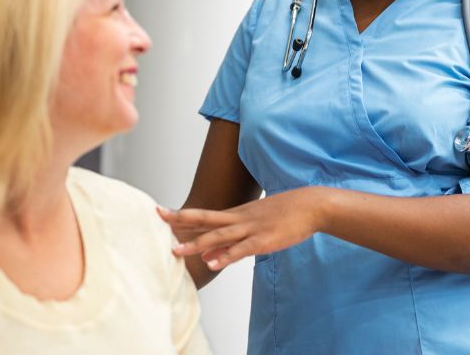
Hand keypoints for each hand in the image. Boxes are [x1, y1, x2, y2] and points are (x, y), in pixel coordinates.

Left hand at [158, 186, 328, 270]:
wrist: (312, 205)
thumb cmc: (286, 214)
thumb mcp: (256, 225)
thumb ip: (231, 242)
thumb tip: (208, 256)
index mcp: (237, 214)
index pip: (203, 216)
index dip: (181, 215)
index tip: (160, 212)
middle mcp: (239, 219)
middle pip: (204, 219)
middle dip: (180, 219)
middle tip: (157, 217)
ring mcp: (251, 229)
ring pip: (219, 236)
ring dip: (196, 243)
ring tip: (176, 251)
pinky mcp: (263, 240)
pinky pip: (241, 250)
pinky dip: (226, 256)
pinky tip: (213, 264)